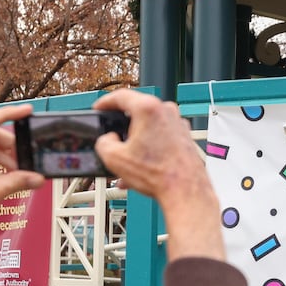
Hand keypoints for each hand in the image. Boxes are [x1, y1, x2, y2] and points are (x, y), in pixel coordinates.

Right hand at [94, 89, 222, 261]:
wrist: (186, 190)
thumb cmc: (159, 174)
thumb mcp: (115, 159)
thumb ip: (103, 143)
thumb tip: (108, 140)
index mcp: (148, 109)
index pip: (121, 96)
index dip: (105, 102)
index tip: (99, 107)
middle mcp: (166, 111)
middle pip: (137, 111)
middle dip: (122, 126)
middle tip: (112, 137)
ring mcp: (178, 122)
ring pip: (149, 126)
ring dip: (136, 141)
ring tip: (127, 162)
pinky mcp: (184, 135)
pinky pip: (161, 135)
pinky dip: (150, 146)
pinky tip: (142, 166)